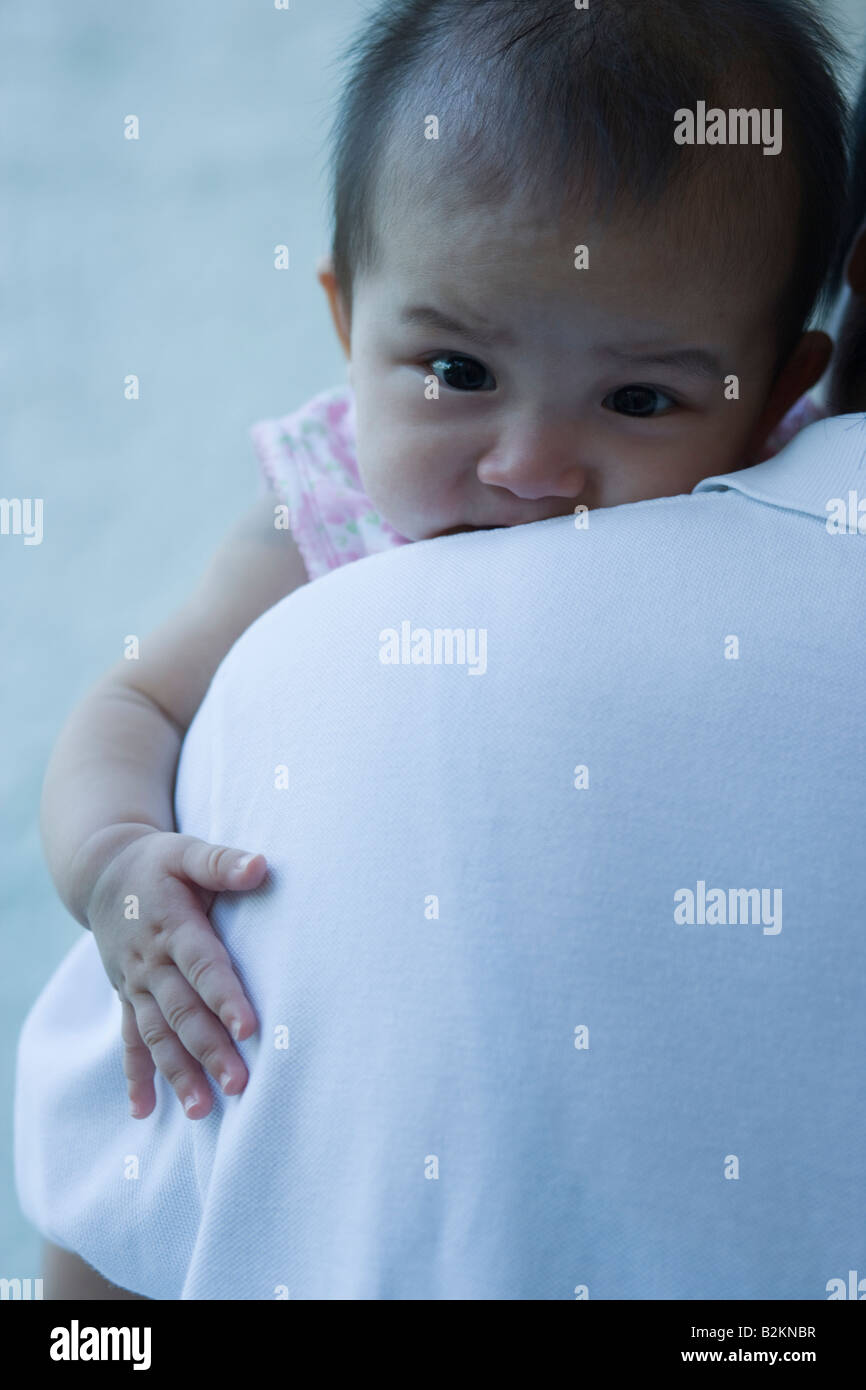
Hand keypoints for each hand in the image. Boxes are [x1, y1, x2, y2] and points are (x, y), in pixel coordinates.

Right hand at [85, 828, 266, 1118]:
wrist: (102, 874)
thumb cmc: (157, 863)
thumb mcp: (186, 852)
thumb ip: (222, 862)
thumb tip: (262, 867)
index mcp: (172, 927)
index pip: (202, 966)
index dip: (225, 997)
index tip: (249, 1028)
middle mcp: (152, 963)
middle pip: (183, 1011)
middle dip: (210, 1050)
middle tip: (239, 1085)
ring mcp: (137, 984)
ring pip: (158, 1035)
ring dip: (179, 1073)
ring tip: (202, 1110)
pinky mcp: (128, 997)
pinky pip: (130, 1040)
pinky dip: (136, 1075)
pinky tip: (144, 1110)